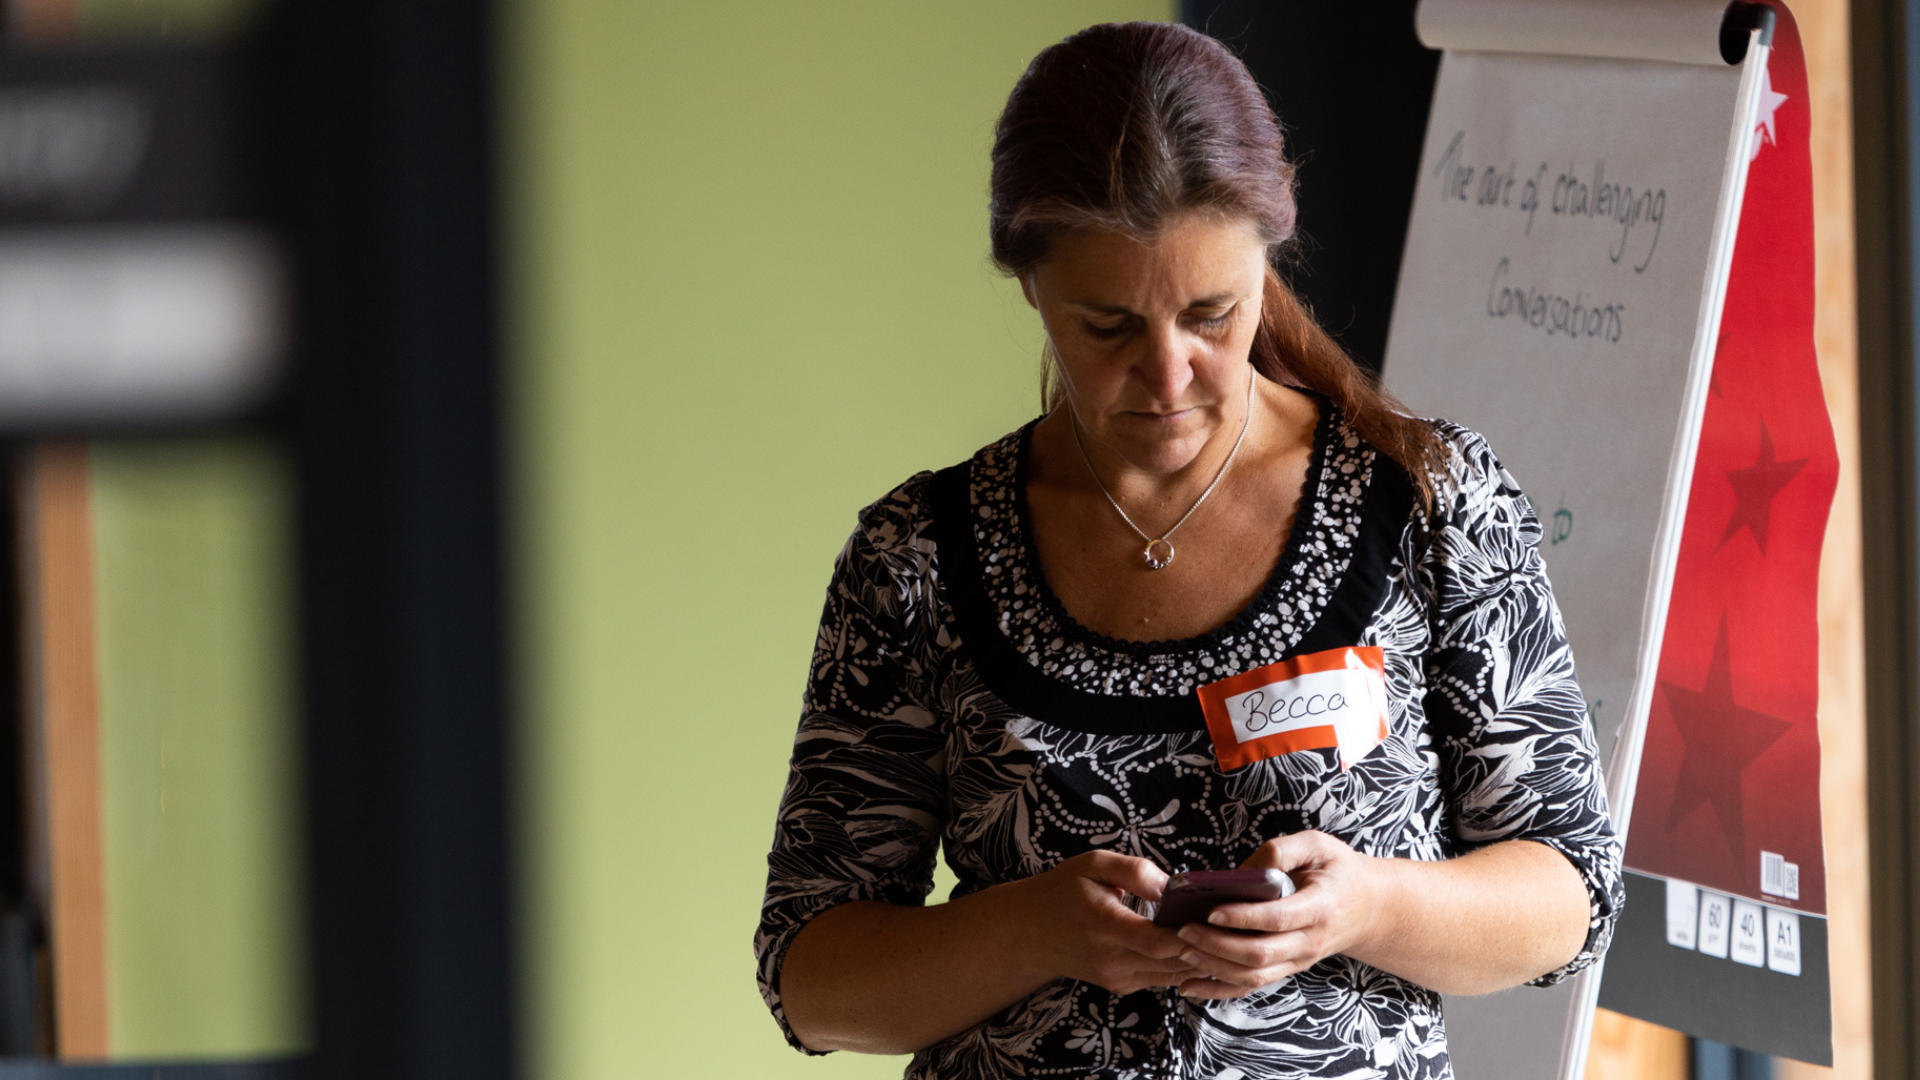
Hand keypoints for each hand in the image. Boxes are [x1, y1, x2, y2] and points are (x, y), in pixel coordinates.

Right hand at [1007, 850, 1197, 995]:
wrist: (1029, 931)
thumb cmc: (1063, 891)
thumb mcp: (1093, 864)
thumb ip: (1134, 871)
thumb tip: (1171, 885)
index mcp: (1105, 925)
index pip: (1158, 942)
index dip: (1190, 934)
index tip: (1211, 915)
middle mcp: (1111, 959)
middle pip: (1173, 963)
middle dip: (1203, 946)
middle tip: (1224, 923)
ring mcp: (1116, 977)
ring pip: (1172, 975)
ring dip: (1196, 958)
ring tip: (1214, 932)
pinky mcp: (1120, 985)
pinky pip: (1160, 979)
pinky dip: (1180, 965)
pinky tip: (1190, 944)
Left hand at [1171, 831, 1387, 998]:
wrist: (1368, 908)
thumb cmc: (1339, 871)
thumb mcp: (1318, 845)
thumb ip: (1281, 850)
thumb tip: (1245, 869)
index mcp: (1319, 907)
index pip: (1277, 918)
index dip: (1243, 917)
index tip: (1211, 910)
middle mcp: (1309, 941)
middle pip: (1260, 954)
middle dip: (1217, 945)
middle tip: (1185, 930)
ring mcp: (1298, 960)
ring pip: (1253, 976)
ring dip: (1214, 968)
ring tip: (1183, 951)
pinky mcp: (1287, 968)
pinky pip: (1252, 986)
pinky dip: (1219, 989)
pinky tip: (1190, 984)